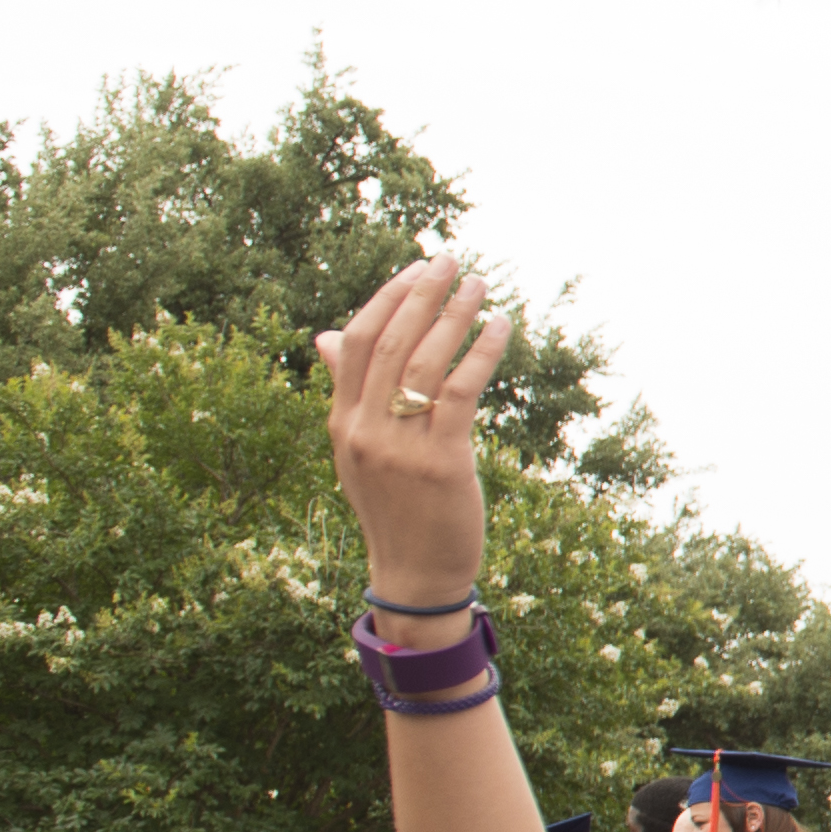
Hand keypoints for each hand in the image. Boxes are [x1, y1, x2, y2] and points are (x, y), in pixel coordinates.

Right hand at [316, 256, 514, 609]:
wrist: (413, 573)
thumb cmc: (395, 506)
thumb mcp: (359, 449)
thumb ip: (348, 392)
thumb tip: (328, 335)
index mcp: (341, 421)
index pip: (358, 342)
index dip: (387, 299)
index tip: (416, 268)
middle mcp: (364, 429)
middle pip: (392, 343)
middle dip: (422, 295)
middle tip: (451, 259)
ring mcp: (400, 446)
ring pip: (426, 362)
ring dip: (456, 316)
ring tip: (480, 285)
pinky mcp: (440, 462)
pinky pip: (461, 393)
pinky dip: (482, 353)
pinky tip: (501, 327)